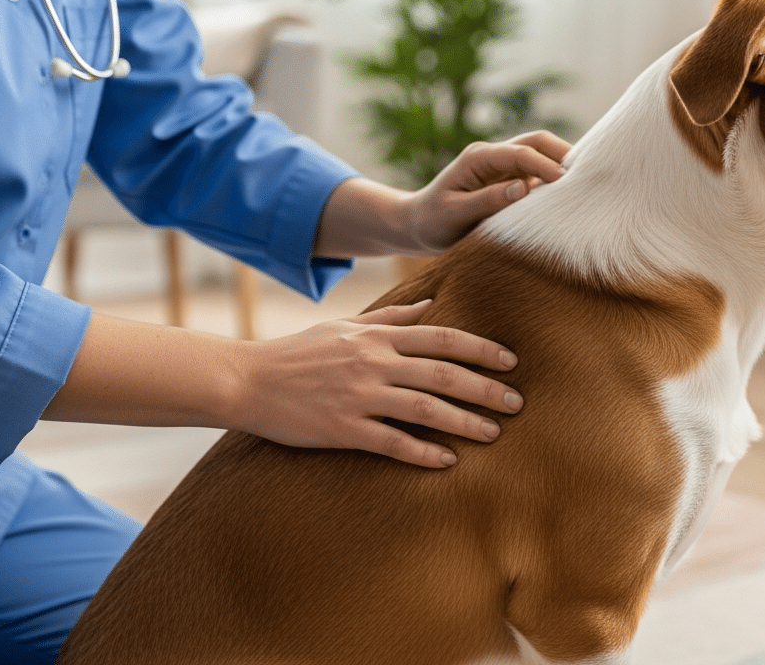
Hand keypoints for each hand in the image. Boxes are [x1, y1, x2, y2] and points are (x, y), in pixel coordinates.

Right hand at [233, 300, 520, 466]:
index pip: (443, 338)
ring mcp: (359, 395)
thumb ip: (389, 317)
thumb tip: (431, 303)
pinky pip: (392, 442)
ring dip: (464, 422)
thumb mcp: (344, 326)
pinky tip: (447, 461)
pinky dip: (423, 451)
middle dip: (486, 389)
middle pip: (444, 373)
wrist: (247, 380)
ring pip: (425, 408)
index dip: (482, 349)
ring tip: (493, 435)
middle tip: (517, 404)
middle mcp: (373, 362)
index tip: (511, 362)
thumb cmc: (297, 352)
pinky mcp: (343, 428)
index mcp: (377, 337)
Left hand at [402, 130, 570, 252]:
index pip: (520, 153)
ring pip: (540, 155)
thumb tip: (523, 189)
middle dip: (562, 153)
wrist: (417, 226)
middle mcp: (492, 156)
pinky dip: (554, 182)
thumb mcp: (455, 214)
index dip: (545, 165)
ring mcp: (502, 167)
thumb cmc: (432, 221)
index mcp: (478, 157)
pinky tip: (569, 197)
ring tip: (585, 185)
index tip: (565, 183)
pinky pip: (537, 175)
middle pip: (536, 141)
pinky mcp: (508, 181)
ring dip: (561, 166)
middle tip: (587, 174)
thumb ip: (487, 201)